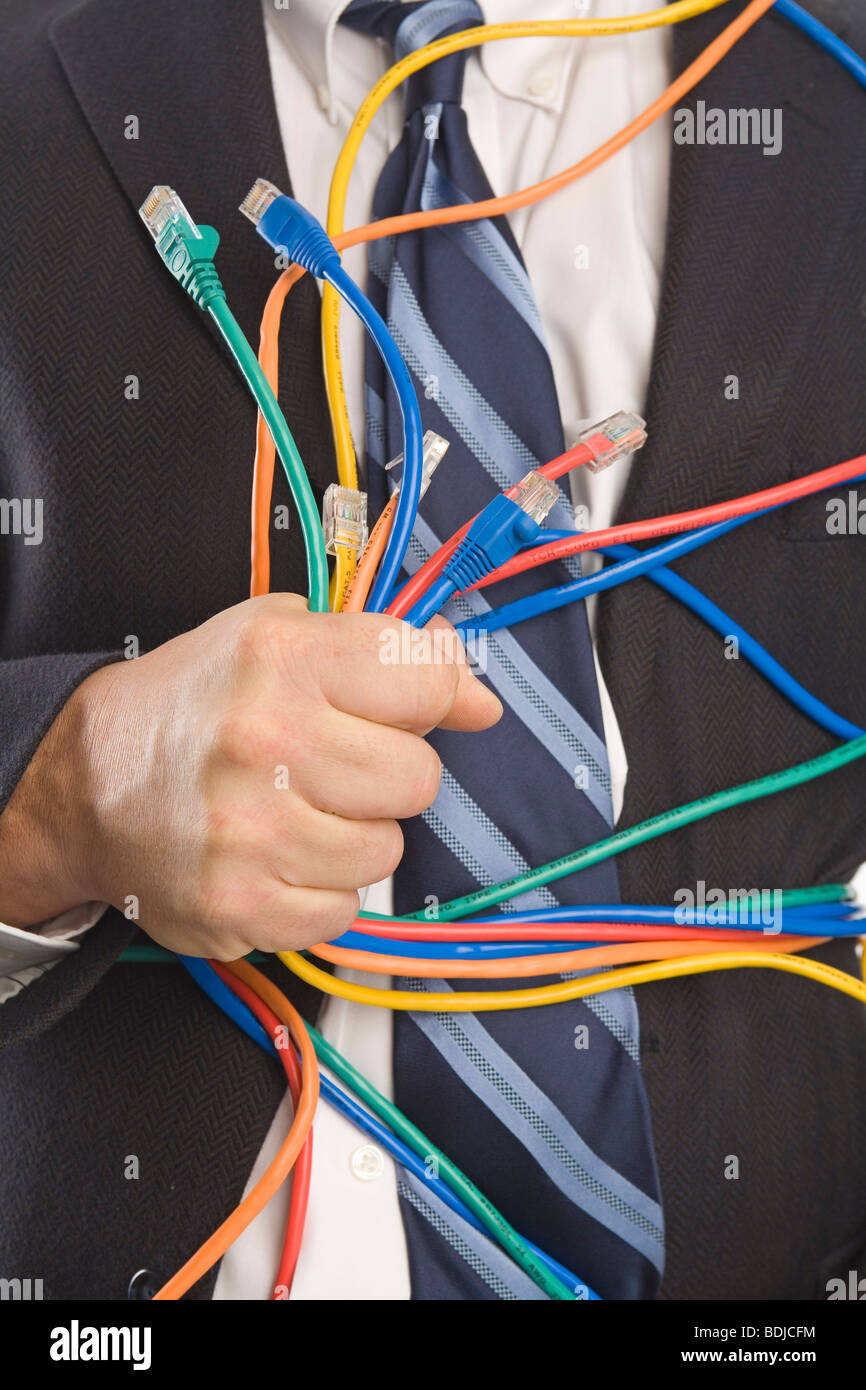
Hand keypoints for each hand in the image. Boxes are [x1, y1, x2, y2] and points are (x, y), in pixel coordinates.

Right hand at [0, 594, 500, 956]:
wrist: (83, 788)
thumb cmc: (192, 709)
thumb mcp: (276, 637)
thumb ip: (387, 652)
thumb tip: (478, 697)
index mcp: (282, 659)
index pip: (426, 681)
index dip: (435, 698)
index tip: (417, 708)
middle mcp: (266, 741)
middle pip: (417, 778)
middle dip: (388, 775)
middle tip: (336, 767)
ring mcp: (252, 831)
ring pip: (386, 851)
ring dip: (354, 837)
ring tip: (298, 813)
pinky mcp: (241, 904)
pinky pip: (342, 910)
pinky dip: (321, 891)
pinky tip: (278, 858)